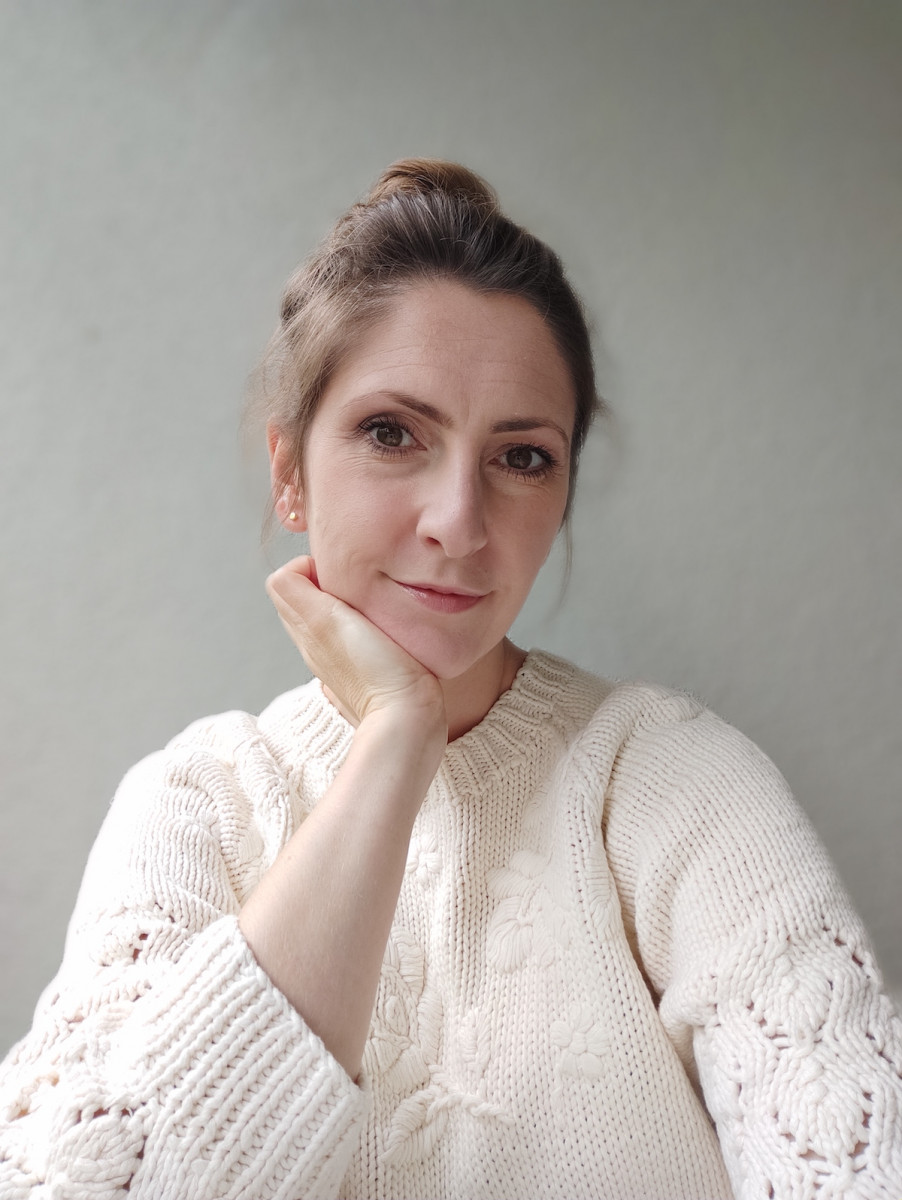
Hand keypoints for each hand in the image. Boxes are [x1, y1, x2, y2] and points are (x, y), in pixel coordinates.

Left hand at [266, 557, 446, 737]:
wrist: (406, 718)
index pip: (284, 583)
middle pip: (301, 598)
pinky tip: (379, 626)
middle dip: (320, 579)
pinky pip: (349, 636)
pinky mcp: (362, 671)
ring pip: (325, 616)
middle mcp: (314, 646)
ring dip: (339, 601)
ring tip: (367, 599)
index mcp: (304, 629)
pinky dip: (356, 622)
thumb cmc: (373, 669)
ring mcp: (337, 660)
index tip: (338, 569)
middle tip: (353, 578)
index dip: (307, 566)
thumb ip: (299, 592)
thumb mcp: (327, 620)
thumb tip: (292, 568)